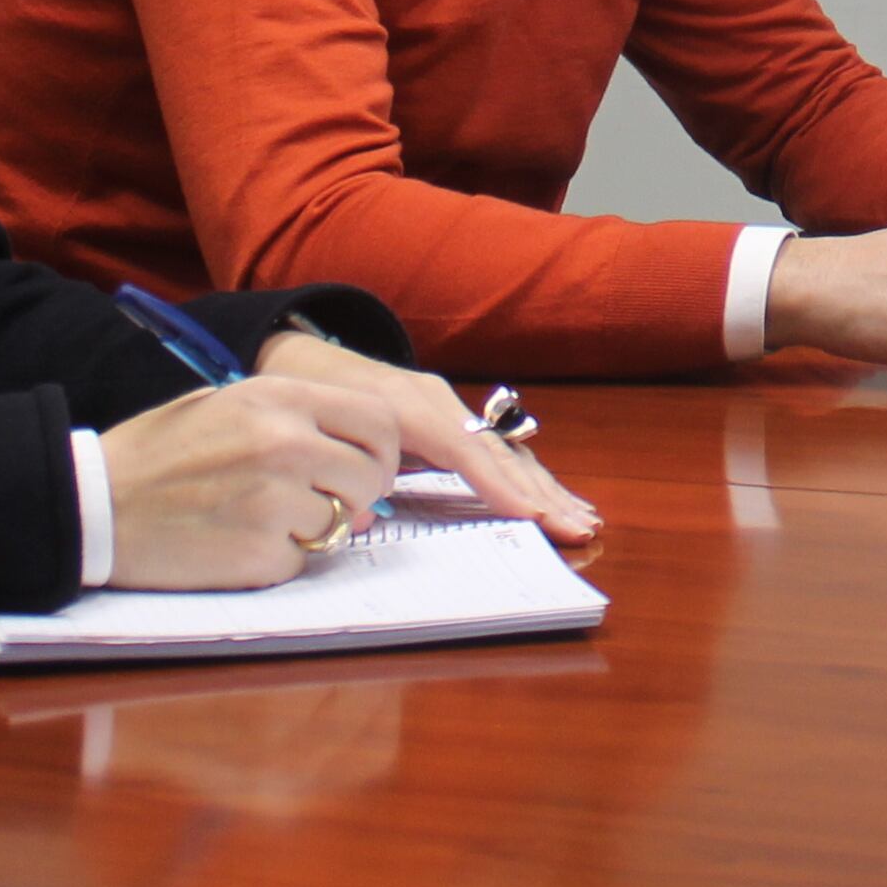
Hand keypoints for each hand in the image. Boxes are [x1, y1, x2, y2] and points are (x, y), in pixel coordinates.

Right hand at [99, 375, 404, 588]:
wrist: (96, 503)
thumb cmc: (161, 453)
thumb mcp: (230, 406)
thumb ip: (301, 427)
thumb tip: (361, 477)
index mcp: (281, 398)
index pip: (379, 420)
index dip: (382, 450)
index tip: (367, 467)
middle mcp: (287, 444)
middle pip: (373, 475)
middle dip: (358, 495)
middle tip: (325, 502)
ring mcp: (276, 500)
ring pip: (340, 522)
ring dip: (312, 527)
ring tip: (257, 516)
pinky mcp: (260, 553)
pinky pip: (301, 560)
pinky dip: (277, 558)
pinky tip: (234, 541)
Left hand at [248, 329, 598, 543]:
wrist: (304, 359)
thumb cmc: (312, 400)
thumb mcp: (329, 433)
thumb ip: (358, 472)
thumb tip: (376, 514)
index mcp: (409, 406)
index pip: (468, 451)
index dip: (502, 486)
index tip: (533, 517)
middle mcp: (439, 402)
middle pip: (501, 450)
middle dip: (543, 492)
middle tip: (579, 527)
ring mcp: (449, 407)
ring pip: (507, 449)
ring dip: (547, 487)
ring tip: (582, 518)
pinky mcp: (451, 417)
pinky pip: (497, 448)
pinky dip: (529, 476)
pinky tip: (554, 498)